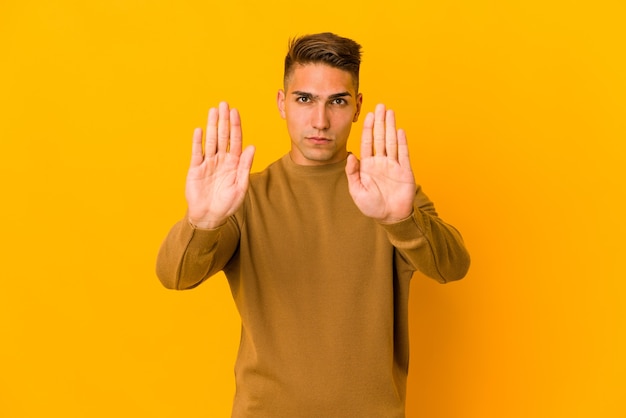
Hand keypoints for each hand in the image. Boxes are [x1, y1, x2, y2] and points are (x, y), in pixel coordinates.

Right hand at [185, 102, 254, 228]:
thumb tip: (253, 147)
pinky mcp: (196, 169)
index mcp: (234, 163)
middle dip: (224, 120)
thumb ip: (245, 166)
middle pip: (223, 136)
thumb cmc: (227, 204)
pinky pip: (197, 152)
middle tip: (224, 104)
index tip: (235, 112)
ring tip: (212, 110)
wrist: (209, 216)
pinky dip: (198, 141)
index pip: (236, 140)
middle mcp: (221, 160)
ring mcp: (208, 163)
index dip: (236, 126)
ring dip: (211, 125)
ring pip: (210, 140)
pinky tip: (199, 130)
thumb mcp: (240, 186)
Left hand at [345, 104, 416, 222]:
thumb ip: (352, 173)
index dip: (368, 128)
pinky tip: (400, 130)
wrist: (390, 217)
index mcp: (368, 165)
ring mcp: (393, 165)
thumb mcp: (356, 191)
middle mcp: (381, 162)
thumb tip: (350, 155)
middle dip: (380, 121)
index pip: (367, 142)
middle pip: (380, 137)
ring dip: (391, 126)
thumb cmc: (372, 206)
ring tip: (390, 112)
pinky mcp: (405, 171)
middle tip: (380, 105)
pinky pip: (403, 154)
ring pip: (392, 141)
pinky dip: (402, 142)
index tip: (368, 115)